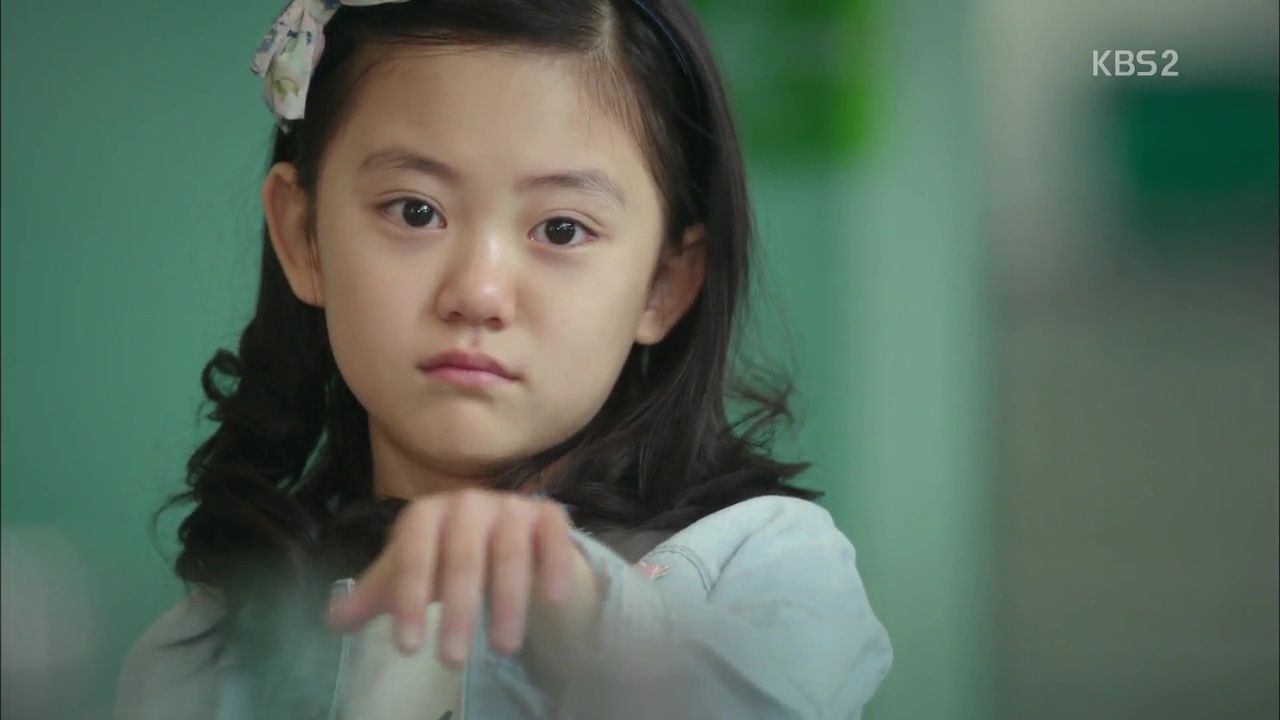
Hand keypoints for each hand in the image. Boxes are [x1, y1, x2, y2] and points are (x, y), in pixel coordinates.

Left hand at [325, 488, 597, 668]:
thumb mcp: (416, 577)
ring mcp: (512, 505)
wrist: (514, 541)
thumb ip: (382, 595)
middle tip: (452, 661)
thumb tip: (334, 620)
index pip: (412, 554)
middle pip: (461, 556)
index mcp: (427, 513)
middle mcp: (468, 502)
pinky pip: (553, 537)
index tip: (408, 647)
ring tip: (503, 650)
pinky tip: (551, 601)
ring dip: (507, 602)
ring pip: (509, 552)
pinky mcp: (549, 515)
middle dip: (457, 611)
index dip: (409, 599)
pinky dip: (553, 566)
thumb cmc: (453, 561)